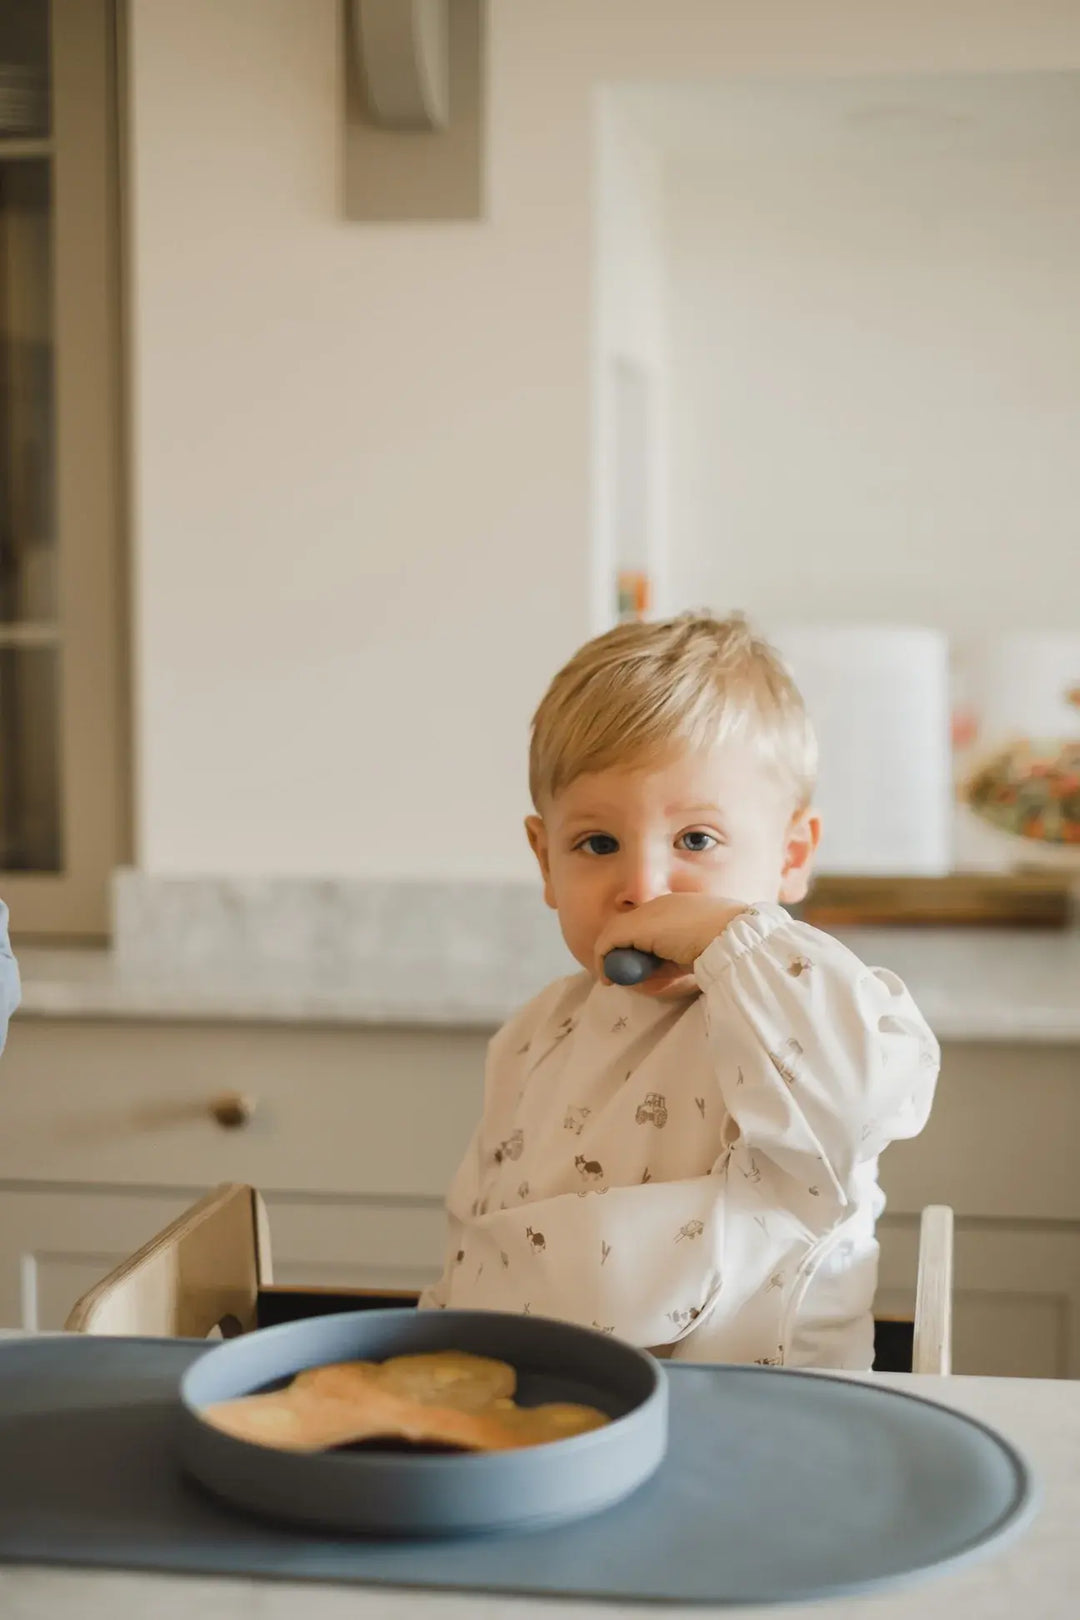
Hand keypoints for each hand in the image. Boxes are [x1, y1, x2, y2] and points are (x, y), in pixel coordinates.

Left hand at [594, 894, 747, 991]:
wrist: (733, 936)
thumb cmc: (726, 947)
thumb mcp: (698, 953)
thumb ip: (676, 960)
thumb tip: (654, 977)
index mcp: (680, 907)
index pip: (650, 925)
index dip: (639, 947)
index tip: (640, 968)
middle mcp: (661, 904)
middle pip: (630, 927)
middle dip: (622, 951)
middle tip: (622, 974)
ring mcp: (647, 912)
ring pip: (616, 933)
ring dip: (612, 957)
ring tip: (613, 978)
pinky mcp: (635, 925)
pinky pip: (608, 942)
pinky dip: (604, 960)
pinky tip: (609, 979)